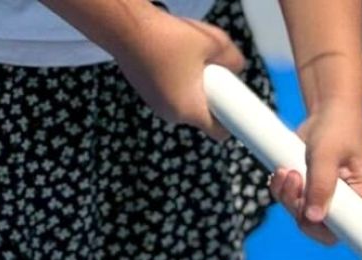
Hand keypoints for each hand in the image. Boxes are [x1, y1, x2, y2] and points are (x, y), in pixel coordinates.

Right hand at [114, 9, 244, 136]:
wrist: (123, 25)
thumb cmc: (167, 35)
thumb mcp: (213, 42)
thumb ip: (234, 59)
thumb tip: (237, 68)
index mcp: (188, 111)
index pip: (219, 132)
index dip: (233, 120)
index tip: (236, 105)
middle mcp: (171, 114)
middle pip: (203, 113)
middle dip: (212, 95)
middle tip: (213, 69)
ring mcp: (156, 104)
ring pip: (187, 101)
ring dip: (194, 85)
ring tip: (189, 58)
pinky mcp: (146, 91)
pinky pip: (171, 91)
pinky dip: (178, 80)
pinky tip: (174, 57)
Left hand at [269, 104, 361, 244]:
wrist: (326, 111)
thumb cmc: (337, 128)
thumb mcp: (327, 153)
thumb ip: (321, 184)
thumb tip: (313, 217)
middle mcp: (351, 207)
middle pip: (327, 235)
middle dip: (305, 216)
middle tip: (299, 185)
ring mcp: (329, 202)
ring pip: (303, 220)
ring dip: (288, 198)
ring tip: (289, 171)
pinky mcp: (310, 194)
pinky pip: (291, 206)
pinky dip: (281, 191)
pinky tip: (284, 172)